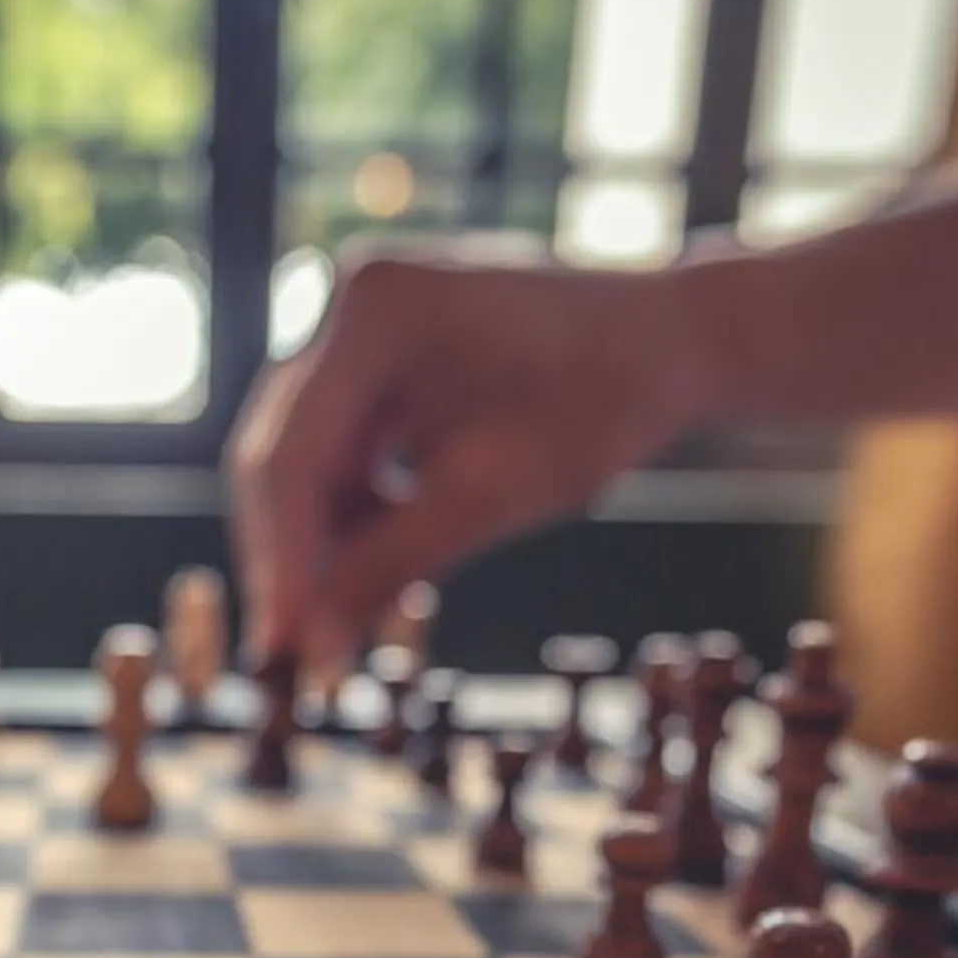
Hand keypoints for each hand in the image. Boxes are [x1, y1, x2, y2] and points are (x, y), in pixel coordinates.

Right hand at [225, 246, 721, 675]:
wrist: (675, 339)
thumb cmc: (605, 398)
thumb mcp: (497, 494)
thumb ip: (393, 564)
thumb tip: (312, 645)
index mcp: (375, 312)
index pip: (293, 455)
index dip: (282, 560)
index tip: (282, 647)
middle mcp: (349, 301)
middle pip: (283, 453)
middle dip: (293, 557)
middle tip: (301, 655)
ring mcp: (361, 325)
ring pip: (307, 457)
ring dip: (325, 539)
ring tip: (356, 619)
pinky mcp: (380, 353)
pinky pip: (343, 445)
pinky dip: (359, 508)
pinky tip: (389, 557)